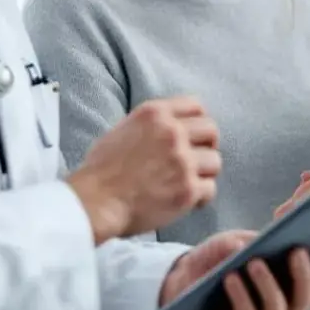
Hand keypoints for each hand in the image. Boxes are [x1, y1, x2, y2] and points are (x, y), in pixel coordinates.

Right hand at [65, 97, 220, 243]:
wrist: (94, 202)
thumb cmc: (101, 171)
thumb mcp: (123, 130)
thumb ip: (152, 125)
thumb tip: (175, 127)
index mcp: (155, 114)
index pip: (196, 106)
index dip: (199, 122)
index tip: (195, 136)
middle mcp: (172, 133)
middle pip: (211, 131)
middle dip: (207, 146)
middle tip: (197, 161)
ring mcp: (182, 161)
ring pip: (215, 161)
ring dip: (204, 174)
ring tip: (188, 183)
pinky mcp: (187, 189)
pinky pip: (210, 189)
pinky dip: (200, 197)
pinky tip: (187, 201)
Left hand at [158, 230, 309, 309]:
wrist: (183, 284)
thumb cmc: (218, 262)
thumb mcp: (236, 242)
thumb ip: (251, 239)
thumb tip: (262, 240)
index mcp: (293, 289)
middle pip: (305, 297)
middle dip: (304, 273)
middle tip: (297, 250)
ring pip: (277, 309)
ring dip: (268, 284)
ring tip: (255, 262)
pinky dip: (241, 298)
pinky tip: (231, 278)